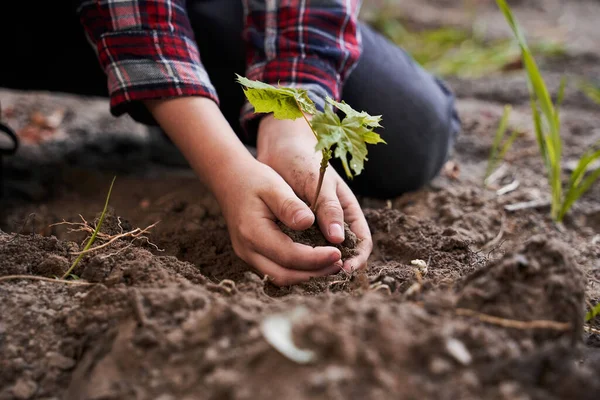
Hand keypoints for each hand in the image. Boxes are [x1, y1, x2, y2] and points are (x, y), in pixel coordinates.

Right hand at [145, 97, 341, 285]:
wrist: (230, 180)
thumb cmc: (255, 180)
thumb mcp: (275, 186)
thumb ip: (290, 206)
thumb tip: (309, 222)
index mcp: (253, 232)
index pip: (289, 256)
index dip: (316, 259)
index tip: (338, 253)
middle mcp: (247, 250)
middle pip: (284, 275)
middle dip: (314, 274)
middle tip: (339, 264)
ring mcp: (247, 256)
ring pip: (280, 278)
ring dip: (307, 276)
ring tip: (332, 265)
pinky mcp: (252, 256)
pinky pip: (276, 272)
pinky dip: (298, 271)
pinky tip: (316, 263)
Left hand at [256, 115, 372, 271]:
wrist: (280, 148)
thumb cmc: (305, 161)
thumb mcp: (320, 183)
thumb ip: (328, 208)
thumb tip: (339, 239)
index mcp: (347, 211)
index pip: (362, 242)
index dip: (357, 259)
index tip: (344, 269)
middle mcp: (333, 223)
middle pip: (342, 254)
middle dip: (335, 269)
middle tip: (323, 281)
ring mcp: (315, 227)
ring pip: (320, 256)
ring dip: (315, 268)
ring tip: (305, 278)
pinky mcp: (295, 229)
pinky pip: (300, 251)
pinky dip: (297, 260)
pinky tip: (288, 267)